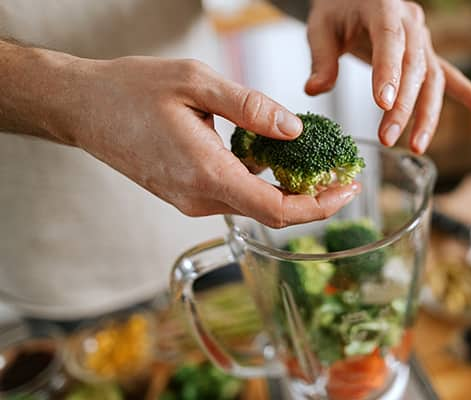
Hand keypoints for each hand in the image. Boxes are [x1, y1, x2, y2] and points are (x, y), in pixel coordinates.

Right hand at [44, 55, 358, 226]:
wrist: (81, 107)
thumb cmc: (131, 89)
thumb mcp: (196, 82)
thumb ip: (250, 107)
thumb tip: (294, 129)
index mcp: (206, 173)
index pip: (277, 210)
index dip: (320, 205)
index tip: (349, 189)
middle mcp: (199, 197)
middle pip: (271, 213)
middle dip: (313, 199)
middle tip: (343, 174)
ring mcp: (190, 200)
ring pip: (254, 205)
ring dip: (288, 190)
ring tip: (316, 161)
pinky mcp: (186, 193)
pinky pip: (235, 195)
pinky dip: (262, 182)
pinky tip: (274, 156)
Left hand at [303, 0, 470, 153]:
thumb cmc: (337, 8)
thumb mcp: (320, 27)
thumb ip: (321, 59)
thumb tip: (315, 90)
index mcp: (384, 6)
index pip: (390, 40)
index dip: (389, 72)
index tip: (383, 104)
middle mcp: (411, 20)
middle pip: (414, 67)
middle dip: (403, 107)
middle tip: (388, 138)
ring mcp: (423, 37)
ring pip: (432, 78)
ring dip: (427, 114)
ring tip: (417, 146)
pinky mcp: (427, 52)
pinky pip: (448, 74)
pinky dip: (467, 93)